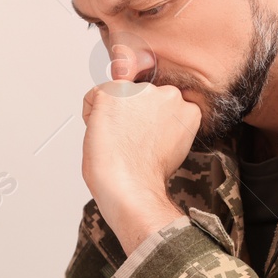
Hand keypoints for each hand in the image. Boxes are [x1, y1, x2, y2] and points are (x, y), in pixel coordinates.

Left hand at [80, 59, 200, 249]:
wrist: (131, 187)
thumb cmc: (146, 175)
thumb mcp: (172, 145)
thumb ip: (166, 125)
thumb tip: (151, 120)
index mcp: (187, 108)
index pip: (160, 104)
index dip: (147, 122)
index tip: (142, 138)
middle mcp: (168, 94)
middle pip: (140, 95)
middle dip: (131, 114)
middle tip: (129, 141)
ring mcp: (140, 91)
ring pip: (118, 95)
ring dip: (113, 113)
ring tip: (117, 139)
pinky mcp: (113, 93)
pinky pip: (92, 97)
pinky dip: (90, 115)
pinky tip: (103, 134)